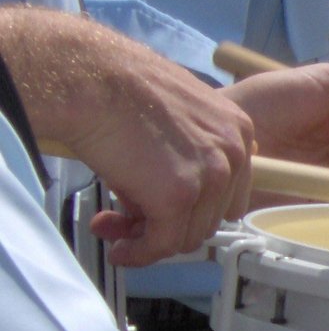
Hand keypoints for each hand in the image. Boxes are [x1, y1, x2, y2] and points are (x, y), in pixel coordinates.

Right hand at [43, 23, 255, 266]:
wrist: (88, 78)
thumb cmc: (118, 87)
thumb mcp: (175, 118)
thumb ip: (188, 156)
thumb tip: (169, 203)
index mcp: (238, 131)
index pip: (228, 193)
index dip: (194, 208)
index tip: (164, 210)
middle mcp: (233, 155)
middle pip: (209, 218)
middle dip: (169, 225)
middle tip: (130, 220)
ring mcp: (209, 178)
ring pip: (186, 235)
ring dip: (149, 237)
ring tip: (115, 225)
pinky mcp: (178, 198)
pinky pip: (162, 244)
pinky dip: (139, 253)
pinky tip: (119, 251)